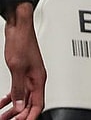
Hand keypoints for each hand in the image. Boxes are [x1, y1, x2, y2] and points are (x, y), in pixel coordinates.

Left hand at [1, 2, 45, 119]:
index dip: (30, 117)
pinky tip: (3, 103)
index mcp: (39, 78)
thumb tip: (19, 105)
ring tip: (3, 116)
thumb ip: (19, 88)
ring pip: (23, 98)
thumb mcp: (17, 68)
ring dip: (13, 109)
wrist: (20, 27)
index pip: (38, 104)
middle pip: (30, 104)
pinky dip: (10, 99)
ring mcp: (29, 75)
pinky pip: (18, 90)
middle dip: (20, 115)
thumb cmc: (22, 42)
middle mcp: (36, 78)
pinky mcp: (22, 71)